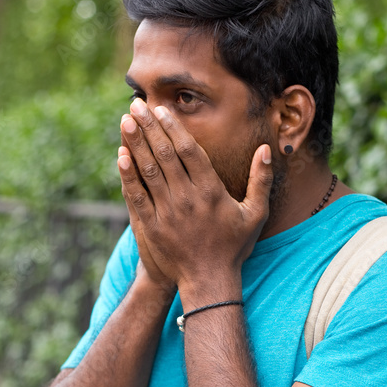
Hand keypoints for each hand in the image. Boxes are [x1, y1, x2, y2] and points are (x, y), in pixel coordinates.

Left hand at [117, 102, 272, 297]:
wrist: (209, 281)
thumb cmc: (234, 247)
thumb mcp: (255, 213)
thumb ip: (261, 180)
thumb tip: (266, 150)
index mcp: (211, 191)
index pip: (189, 151)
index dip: (173, 128)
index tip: (161, 109)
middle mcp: (187, 198)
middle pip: (165, 154)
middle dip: (149, 127)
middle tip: (136, 105)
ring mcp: (167, 213)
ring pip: (148, 170)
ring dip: (135, 143)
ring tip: (125, 121)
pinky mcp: (152, 227)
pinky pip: (136, 196)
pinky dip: (127, 175)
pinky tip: (120, 155)